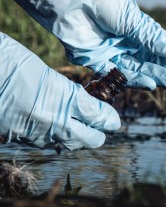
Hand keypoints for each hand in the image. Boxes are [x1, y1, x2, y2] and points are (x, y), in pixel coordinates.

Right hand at [0, 32, 119, 149]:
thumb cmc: (9, 62)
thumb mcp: (43, 72)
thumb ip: (65, 90)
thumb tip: (79, 99)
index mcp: (63, 99)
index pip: (97, 116)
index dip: (109, 118)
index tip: (114, 120)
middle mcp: (53, 121)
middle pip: (89, 139)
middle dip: (99, 133)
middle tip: (101, 124)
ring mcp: (35, 133)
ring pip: (68, 144)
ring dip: (79, 137)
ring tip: (82, 125)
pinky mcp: (19, 138)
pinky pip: (47, 143)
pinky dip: (57, 137)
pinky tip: (57, 127)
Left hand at [10, 0, 165, 90]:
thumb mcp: (133, 19)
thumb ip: (155, 39)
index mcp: (139, 27)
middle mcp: (128, 41)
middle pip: (156, 60)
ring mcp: (114, 51)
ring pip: (141, 69)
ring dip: (160, 76)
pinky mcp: (97, 60)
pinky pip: (120, 74)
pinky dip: (137, 80)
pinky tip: (153, 84)